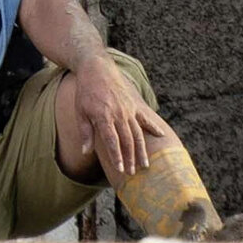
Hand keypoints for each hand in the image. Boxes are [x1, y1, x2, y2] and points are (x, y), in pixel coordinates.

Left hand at [74, 55, 173, 183]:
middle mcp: (119, 114)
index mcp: (104, 117)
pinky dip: (153, 127)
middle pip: (127, 141)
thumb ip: (86, 133)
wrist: (98, 68)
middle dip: (130, 158)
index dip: (117, 156)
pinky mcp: (134, 104)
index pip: (112, 141)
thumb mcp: (80, 112)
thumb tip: (85, 152)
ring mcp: (129, 109)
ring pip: (138, 133)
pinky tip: (162, 135)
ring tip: (145, 164)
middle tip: (132, 173)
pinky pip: (145, 118)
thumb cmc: (86, 92)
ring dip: (141, 150)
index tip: (120, 170)